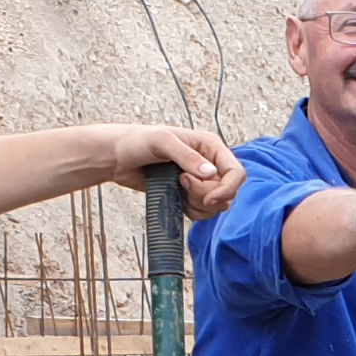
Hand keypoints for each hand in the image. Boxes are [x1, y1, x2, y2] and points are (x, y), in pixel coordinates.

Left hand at [111, 125, 245, 217]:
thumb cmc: (138, 141)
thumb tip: (211, 173)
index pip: (236, 172)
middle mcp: (210, 164)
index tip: (209, 198)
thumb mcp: (162, 142)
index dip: (228, 189)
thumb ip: (187, 156)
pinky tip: (176, 198)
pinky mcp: (189, 196)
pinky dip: (192, 212)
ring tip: (176, 187)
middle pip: (227, 193)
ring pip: (216, 206)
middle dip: (205, 195)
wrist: (118, 157)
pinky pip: (202, 213)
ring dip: (198, 205)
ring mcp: (200, 182)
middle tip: (181, 182)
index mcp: (211, 146)